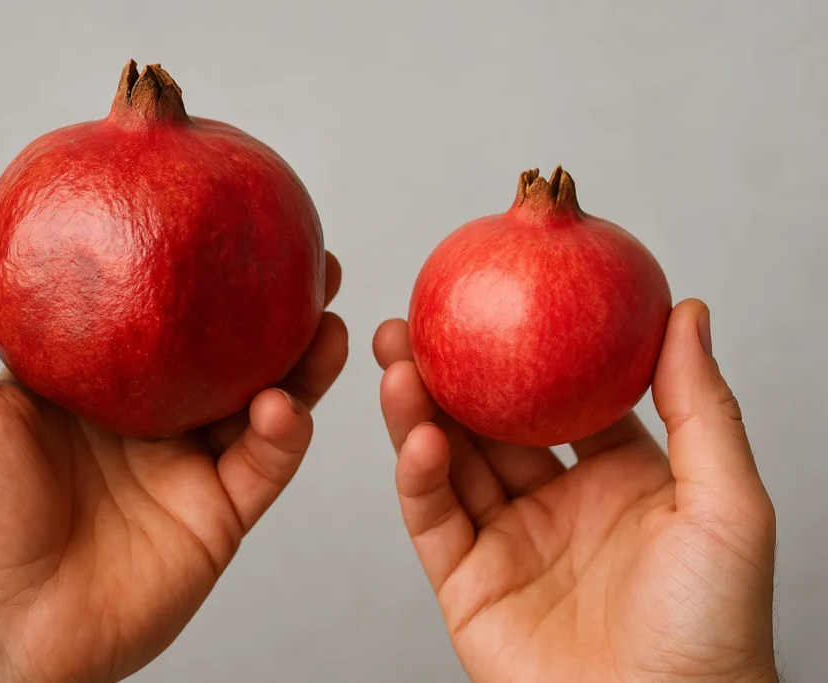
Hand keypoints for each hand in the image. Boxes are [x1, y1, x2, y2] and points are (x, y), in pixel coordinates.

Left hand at [0, 187, 347, 682]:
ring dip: (305, 359)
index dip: (196, 267)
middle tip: (310, 258)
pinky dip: (285, 431)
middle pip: (229, 348)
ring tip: (329, 318)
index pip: (159, 311)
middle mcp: (151, 418)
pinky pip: (267, 464)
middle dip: (274, 304)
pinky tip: (283, 401)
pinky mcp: (219, 515)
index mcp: (97, 383)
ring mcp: (189, 466)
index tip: (226, 213)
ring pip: (267, 401)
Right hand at [374, 301, 777, 682]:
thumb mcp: (726, 504)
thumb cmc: (713, 631)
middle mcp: (556, 506)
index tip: (498, 301)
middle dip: (448, 371)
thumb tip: (687, 312)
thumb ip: (702, 406)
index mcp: (616, 480)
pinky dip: (418, 477)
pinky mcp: (466, 583)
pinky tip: (419, 437)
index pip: (559, 399)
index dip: (526, 350)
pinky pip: (434, 519)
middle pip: (489, 422)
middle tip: (415, 322)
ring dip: (419, 411)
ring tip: (396, 361)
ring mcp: (507, 543)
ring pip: (450, 462)